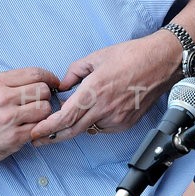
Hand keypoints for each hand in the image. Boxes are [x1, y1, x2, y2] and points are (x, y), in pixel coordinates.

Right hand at [0, 67, 59, 171]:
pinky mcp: (15, 137)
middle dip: (46, 96)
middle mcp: (3, 98)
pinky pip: (40, 127)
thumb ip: (10, 84)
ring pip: (45, 109)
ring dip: (44, 113)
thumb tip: (41, 80)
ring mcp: (9, 118)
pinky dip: (38, 128)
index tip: (53, 83)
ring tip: (34, 117)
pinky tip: (29, 129)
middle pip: (43, 90)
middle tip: (40, 103)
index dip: (50, 78)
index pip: (35, 74)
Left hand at [30, 33, 177, 143]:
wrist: (160, 63)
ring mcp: (116, 118)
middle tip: (38, 138)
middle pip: (72, 131)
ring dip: (76, 126)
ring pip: (88, 129)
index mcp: (93, 91)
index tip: (34, 133)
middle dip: (52, 136)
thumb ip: (74, 73)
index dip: (47, 128)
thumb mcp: (96, 57)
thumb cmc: (130, 57)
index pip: (64, 117)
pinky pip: (103, 128)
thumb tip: (62, 86)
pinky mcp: (126, 123)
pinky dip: (95, 122)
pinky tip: (97, 109)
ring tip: (72, 115)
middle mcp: (104, 109)